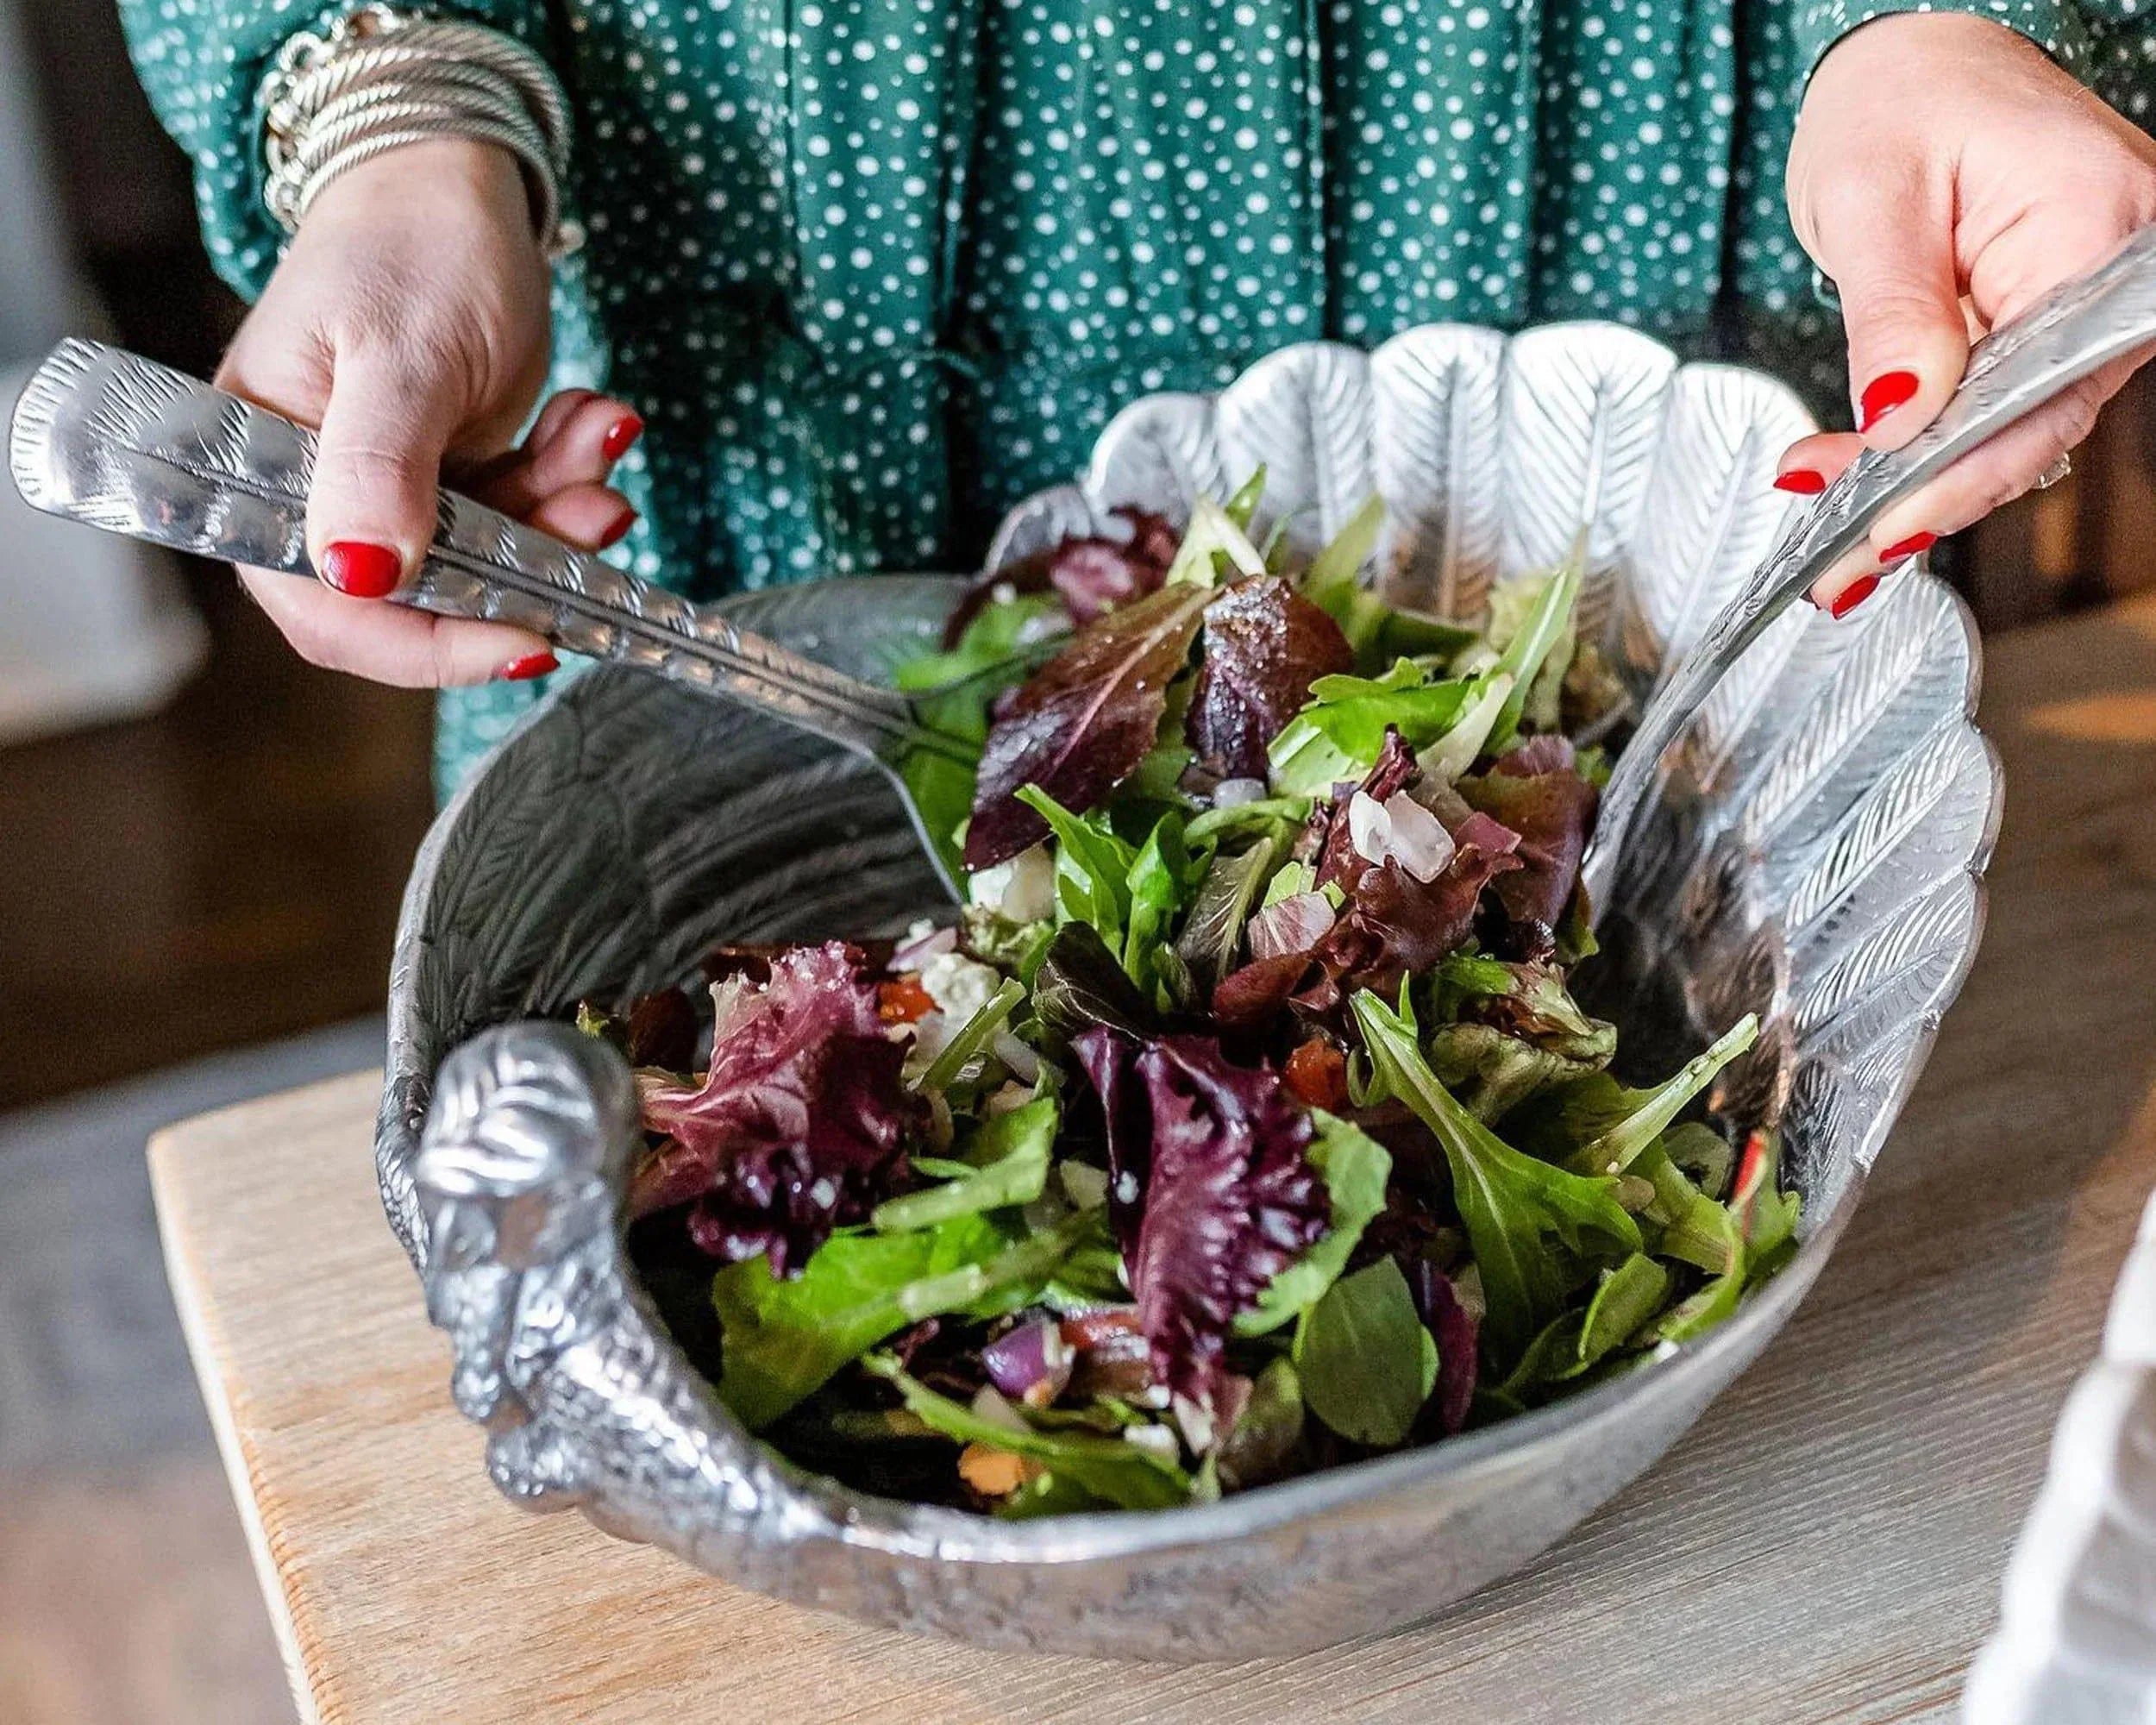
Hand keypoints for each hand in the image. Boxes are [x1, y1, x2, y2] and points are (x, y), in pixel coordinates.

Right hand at [216, 139, 640, 683]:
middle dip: (524, 567)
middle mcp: (321, 497)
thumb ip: (379, 466)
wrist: (457, 178)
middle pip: (425, 602)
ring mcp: (395, 492)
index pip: (328, 610)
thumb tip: (360, 577)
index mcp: (263, 471)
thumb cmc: (408, 243)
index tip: (528, 640)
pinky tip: (594, 421)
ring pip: (493, 565)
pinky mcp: (456, 480)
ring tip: (596, 435)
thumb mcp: (400, 351)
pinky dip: (570, 482)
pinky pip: (523, 519)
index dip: (428, 644)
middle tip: (598, 510)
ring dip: (563, 515)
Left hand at [1781, 14, 2155, 613]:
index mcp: (2097, 227)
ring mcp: (2085, 308)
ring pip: (2009, 432)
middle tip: (1832, 565)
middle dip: (1923, 499)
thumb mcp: (1871, 201)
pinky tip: (1856, 488)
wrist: (1912, 70)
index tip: (1883, 526)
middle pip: (2031, 427)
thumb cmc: (1898, 101)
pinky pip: (1993, 411)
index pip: (2042, 393)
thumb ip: (1892, 313)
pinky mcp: (2043, 330)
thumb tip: (1899, 418)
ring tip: (1829, 542)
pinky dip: (1922, 455)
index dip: (1960, 475)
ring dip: (1914, 489)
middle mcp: (2112, 276)